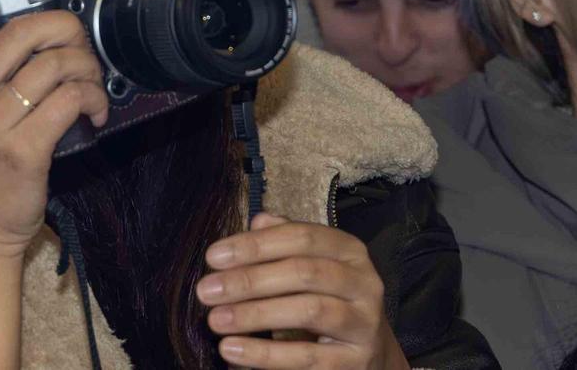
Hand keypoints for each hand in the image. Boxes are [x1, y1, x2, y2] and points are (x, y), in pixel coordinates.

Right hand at [0, 0, 109, 261]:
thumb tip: (36, 30)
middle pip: (25, 28)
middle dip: (69, 30)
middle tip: (82, 50)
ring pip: (55, 63)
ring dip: (87, 69)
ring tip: (91, 87)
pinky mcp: (20, 148)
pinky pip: (70, 98)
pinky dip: (94, 98)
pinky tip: (96, 111)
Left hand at [197, 214, 410, 369]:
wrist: (369, 354)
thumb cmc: (329, 300)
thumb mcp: (312, 265)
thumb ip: (284, 241)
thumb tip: (256, 221)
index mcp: (349, 250)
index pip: (300, 237)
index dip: (255, 245)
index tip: (214, 257)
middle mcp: (363, 283)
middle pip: (303, 272)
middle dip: (249, 280)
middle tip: (207, 291)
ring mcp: (363, 324)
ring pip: (308, 311)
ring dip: (255, 315)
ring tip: (216, 319)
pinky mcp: (354, 363)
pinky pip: (306, 357)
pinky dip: (265, 355)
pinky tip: (232, 349)